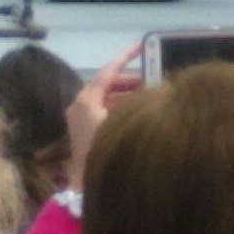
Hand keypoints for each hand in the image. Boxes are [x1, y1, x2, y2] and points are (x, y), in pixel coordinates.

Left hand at [65, 44, 142, 191]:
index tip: (140, 47)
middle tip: (150, 80)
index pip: (108, 71)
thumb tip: (153, 88)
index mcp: (87, 100)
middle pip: (106, 84)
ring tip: (147, 96)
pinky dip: (119, 106)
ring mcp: (80, 118)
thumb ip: (136, 103)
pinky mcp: (84, 131)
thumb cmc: (104, 150)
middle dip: (128, 80)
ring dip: (125, 94)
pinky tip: (136, 112)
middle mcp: (80, 105)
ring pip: (106, 97)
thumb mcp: (122, 122)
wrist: (85, 187)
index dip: (125, 57)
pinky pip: (103, 109)